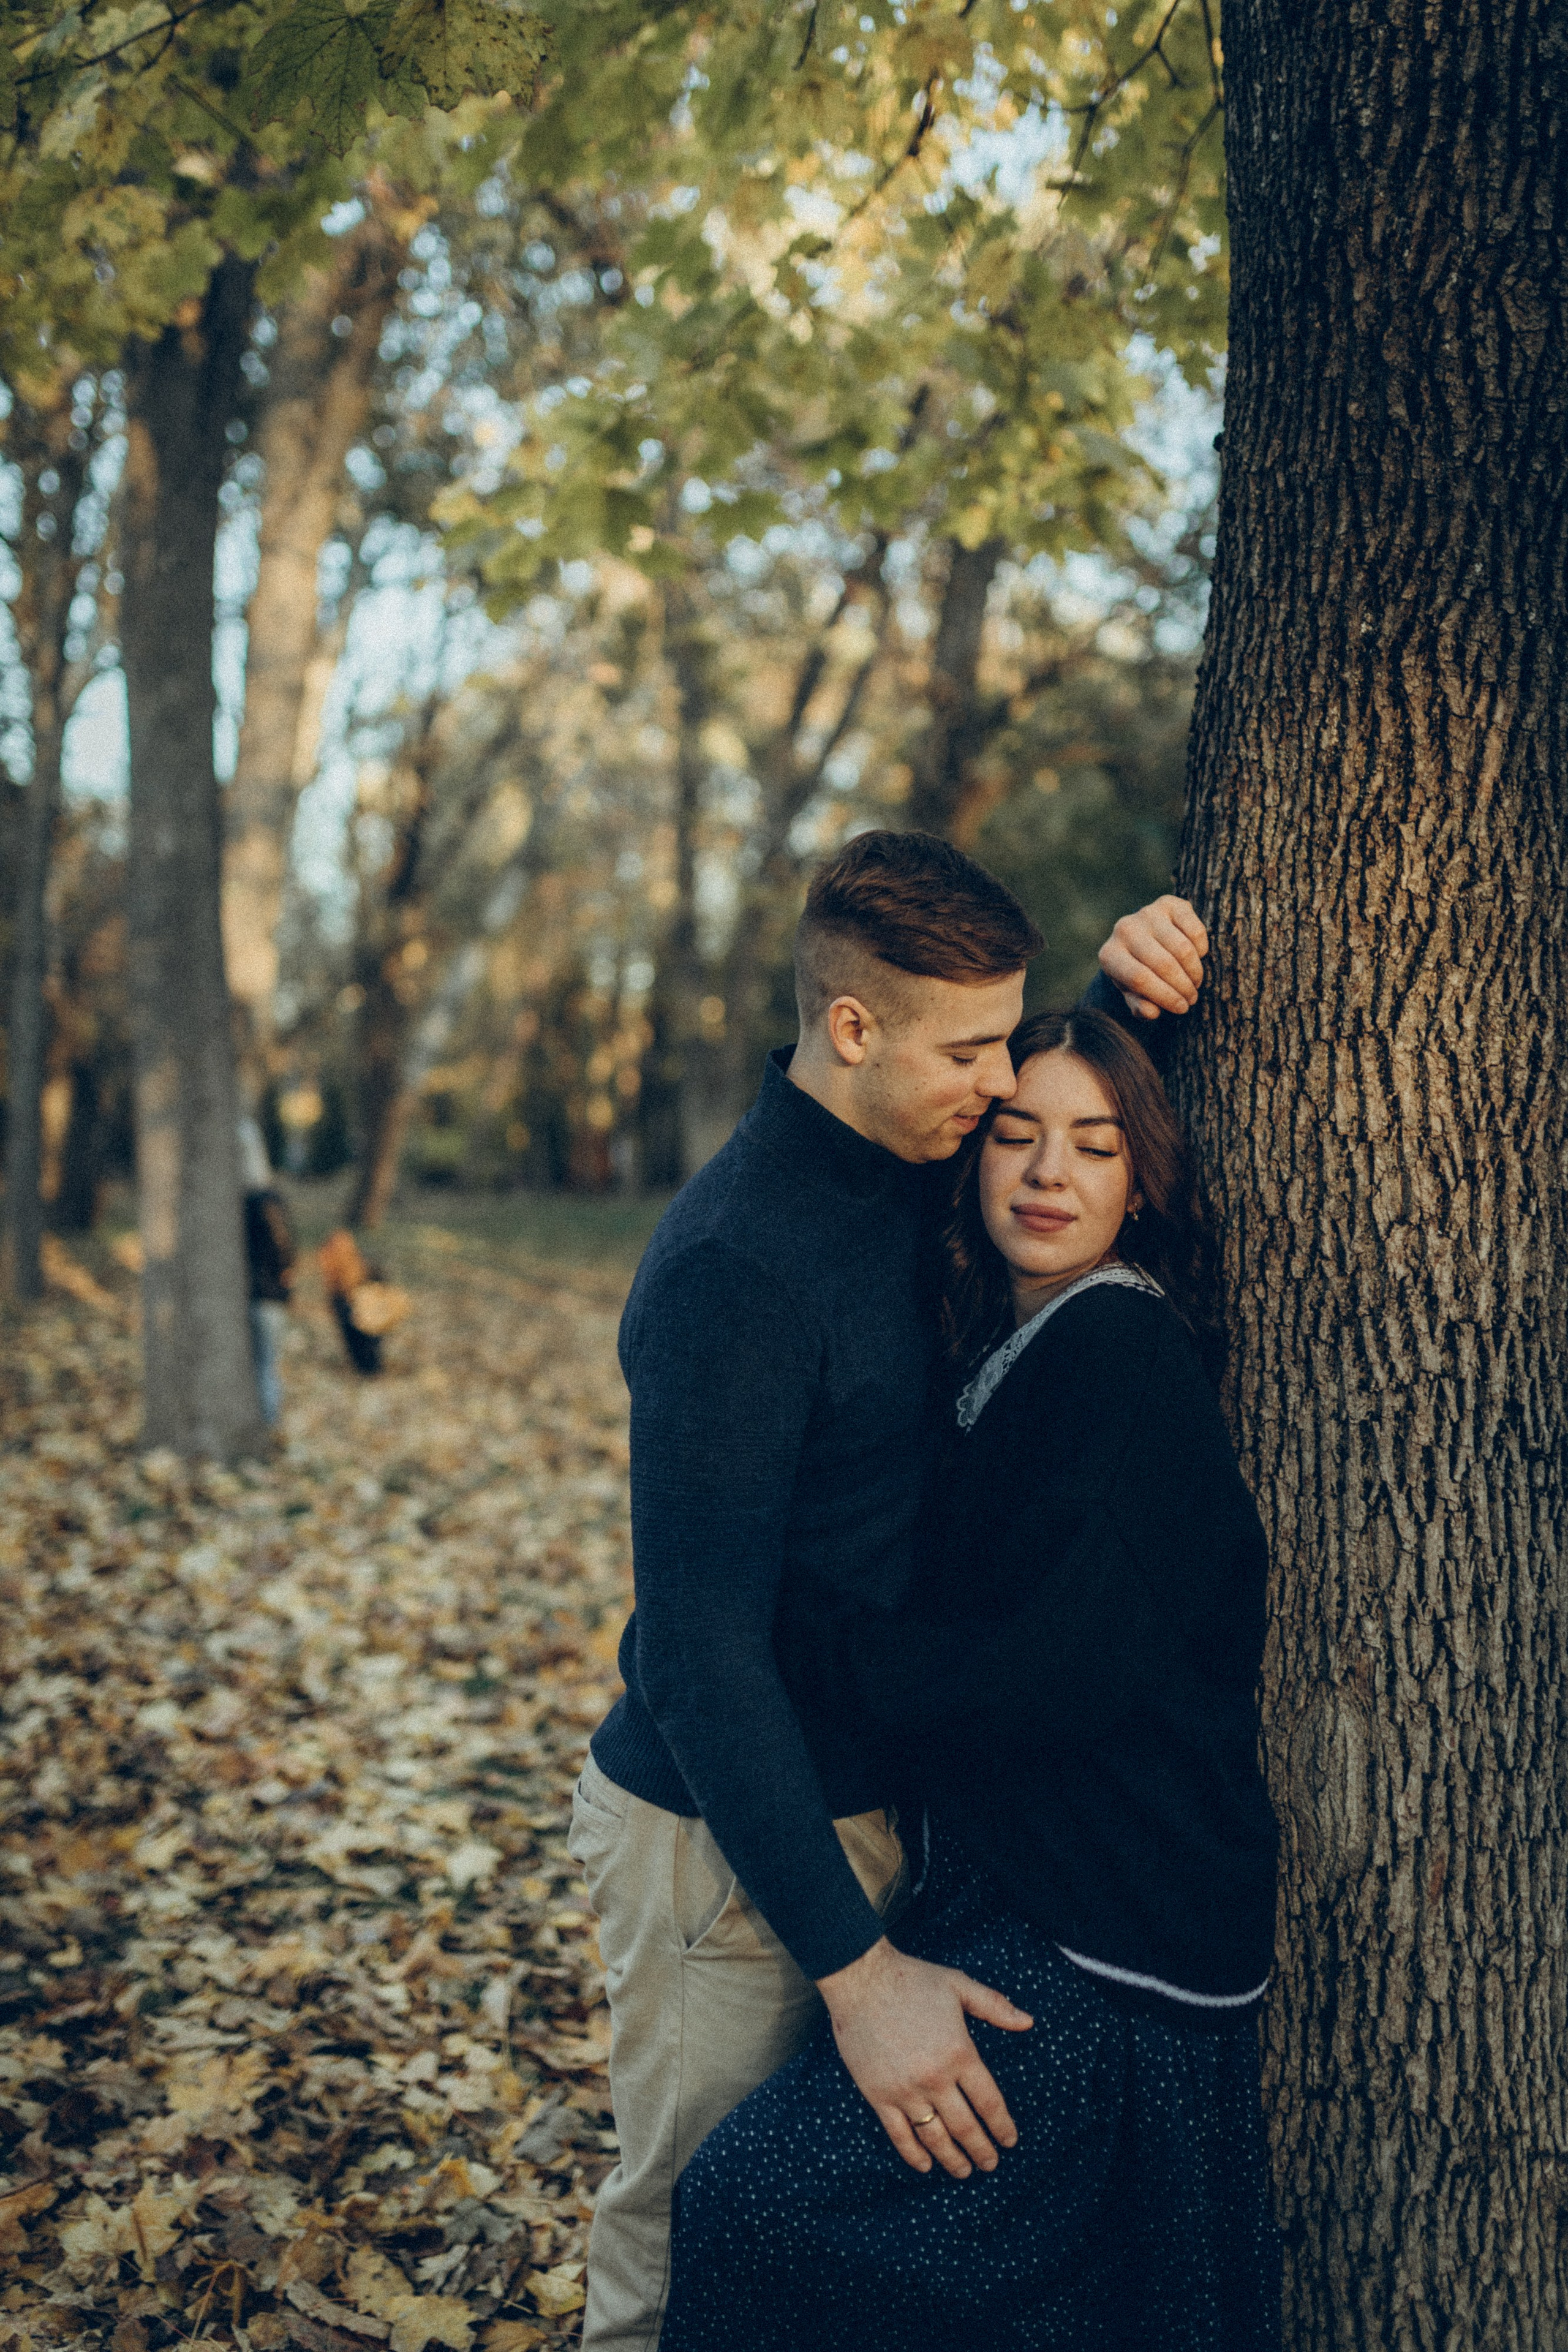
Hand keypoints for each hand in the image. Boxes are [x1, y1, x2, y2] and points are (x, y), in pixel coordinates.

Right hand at [816, 1936, 1032, 2179]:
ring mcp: (905, 2090)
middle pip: (965, 2127)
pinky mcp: (878, 2095)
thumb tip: (1029, 2022)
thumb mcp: (958, 1985)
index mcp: (959, 2053)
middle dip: (982, 2150)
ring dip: (952, 2159)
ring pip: (935, 2137)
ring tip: (964, 2171)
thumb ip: (995, 2006)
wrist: (860, 1978)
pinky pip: (899, 2134)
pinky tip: (926, 2165)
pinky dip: (914, 2154)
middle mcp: (935, 2078)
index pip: (989, 2102)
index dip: (1002, 2126)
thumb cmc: (912, 1979)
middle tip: (991, 2164)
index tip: (1009, 2141)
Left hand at [1098, 895, 1209, 1019]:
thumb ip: (1139, 1006)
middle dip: (1183, 987)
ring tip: (1195, 984)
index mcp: (1110, 955)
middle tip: (1192, 999)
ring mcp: (1147, 914)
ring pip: (1182, 949)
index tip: (1182, 1008)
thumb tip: (1152, 1012)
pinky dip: (1201, 950)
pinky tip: (1197, 959)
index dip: (1166, 997)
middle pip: (1164, 964)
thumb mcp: (1134, 994)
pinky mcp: (1169, 903)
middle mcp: (1125, 929)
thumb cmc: (1138, 973)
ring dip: (1195, 973)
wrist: (1142, 939)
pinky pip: (1195, 931)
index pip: (1140, 979)